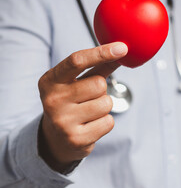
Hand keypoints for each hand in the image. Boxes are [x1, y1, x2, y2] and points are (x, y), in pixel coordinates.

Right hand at [37, 42, 127, 172]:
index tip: (122, 48)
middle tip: (89, 98)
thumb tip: (122, 50)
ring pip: (106, 104)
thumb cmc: (73, 102)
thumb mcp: (79, 81)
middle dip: (102, 90)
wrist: (57, 138)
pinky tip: (91, 125)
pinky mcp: (76, 139)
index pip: (77, 61)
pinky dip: (105, 122)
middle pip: (99, 84)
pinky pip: (108, 122)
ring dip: (104, 107)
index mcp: (51, 80)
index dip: (101, 53)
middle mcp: (52, 99)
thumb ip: (100, 65)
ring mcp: (62, 121)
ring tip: (89, 112)